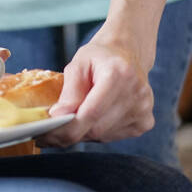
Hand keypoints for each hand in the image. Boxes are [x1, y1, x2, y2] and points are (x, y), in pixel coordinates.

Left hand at [36, 24, 153, 147]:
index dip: (66, 127)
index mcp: (120, 75)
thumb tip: (58, 116)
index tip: (45, 133)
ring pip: (102, 136)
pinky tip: (89, 119)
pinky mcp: (145, 122)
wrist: (126, 55)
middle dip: (69, 132)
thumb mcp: (78, 65)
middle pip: (96, 128)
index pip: (91, 113)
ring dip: (81, 133)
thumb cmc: (98, 57)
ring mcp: (144, 110)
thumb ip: (69, 91)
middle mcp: (137, 95)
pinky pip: (111, 137)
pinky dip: (95, 132)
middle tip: (48, 132)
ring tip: (68, 121)